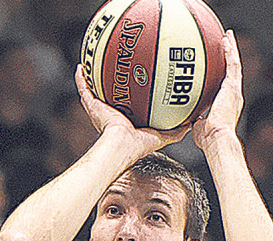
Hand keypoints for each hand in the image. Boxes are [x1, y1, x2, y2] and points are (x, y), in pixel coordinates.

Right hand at [75, 65, 189, 156]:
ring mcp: (100, 110)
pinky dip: (81, 78)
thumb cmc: (137, 146)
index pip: (127, 104)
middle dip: (113, 82)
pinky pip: (84, 89)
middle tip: (117, 67)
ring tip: (94, 62)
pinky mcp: (92, 107)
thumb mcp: (162, 136)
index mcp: (126, 121)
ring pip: (95, 90)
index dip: (130, 93)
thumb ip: (176, 131)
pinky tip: (81, 66)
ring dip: (94, 77)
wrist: (121, 145)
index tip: (136, 81)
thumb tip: (191, 124)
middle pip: (110, 94)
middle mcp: (111, 114)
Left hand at [192, 30, 243, 152]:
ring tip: (228, 36)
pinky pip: (232, 65)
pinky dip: (229, 52)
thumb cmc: (209, 139)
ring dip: (231, 50)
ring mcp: (234, 91)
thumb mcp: (199, 126)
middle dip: (230, 56)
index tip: (220, 65)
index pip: (226, 84)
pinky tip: (226, 40)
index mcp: (227, 104)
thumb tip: (187, 117)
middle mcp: (234, 96)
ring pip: (234, 65)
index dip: (224, 73)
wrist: (217, 139)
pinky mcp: (233, 87)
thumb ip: (195, 119)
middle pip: (233, 71)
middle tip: (227, 43)